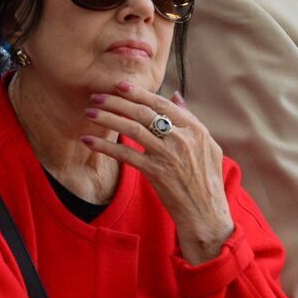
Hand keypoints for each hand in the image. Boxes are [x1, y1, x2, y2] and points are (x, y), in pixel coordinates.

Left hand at [82, 81, 233, 263]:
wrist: (206, 212)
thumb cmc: (207, 180)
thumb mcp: (208, 146)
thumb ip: (191, 120)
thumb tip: (176, 96)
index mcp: (196, 130)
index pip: (163, 104)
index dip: (140, 93)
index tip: (120, 85)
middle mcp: (182, 139)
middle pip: (145, 113)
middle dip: (118, 101)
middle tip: (97, 95)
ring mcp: (168, 156)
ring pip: (132, 129)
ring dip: (108, 118)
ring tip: (90, 112)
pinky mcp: (155, 173)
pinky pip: (125, 154)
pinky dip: (105, 146)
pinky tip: (89, 140)